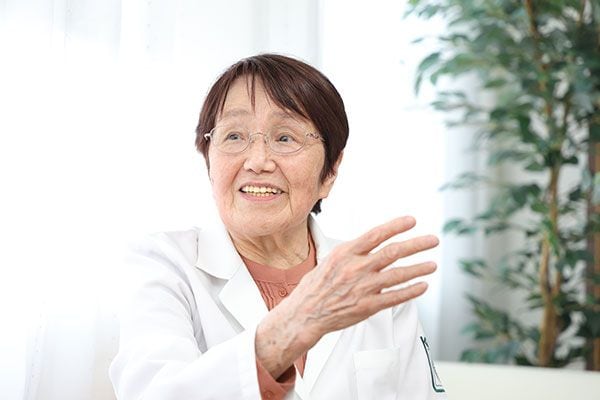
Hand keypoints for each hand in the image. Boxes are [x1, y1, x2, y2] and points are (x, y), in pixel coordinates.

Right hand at [255, 216, 437, 377]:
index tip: (412, 221)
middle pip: (393, 252)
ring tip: (432, 264)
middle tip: (433, 240)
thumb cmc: (315, 287)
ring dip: (419, 268)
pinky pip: (395, 297)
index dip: (396, 226)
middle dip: (417, 244)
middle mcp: (357, 268)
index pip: (376, 234)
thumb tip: (371, 245)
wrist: (305, 313)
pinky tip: (422, 286)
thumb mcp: (330, 260)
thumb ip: (352, 253)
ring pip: (399, 274)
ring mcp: (363, 287)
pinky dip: (411, 291)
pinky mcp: (368, 306)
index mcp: (346, 253)